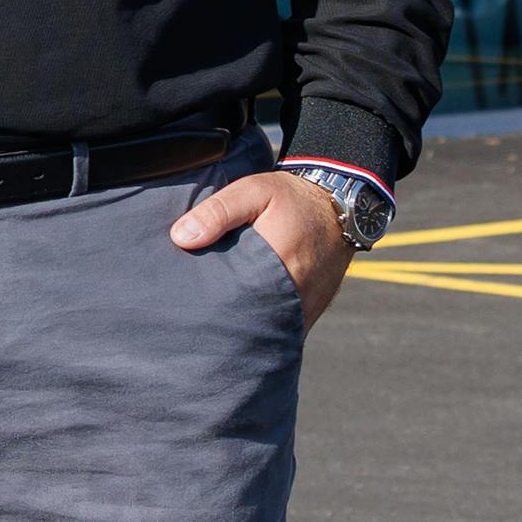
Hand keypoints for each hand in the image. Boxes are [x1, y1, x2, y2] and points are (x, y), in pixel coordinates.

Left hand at [170, 164, 360, 325]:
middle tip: (190, 319)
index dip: (207, 305)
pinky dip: (260, 326)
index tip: (184, 304)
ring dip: (241, 327)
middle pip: (247, 322)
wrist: (341, 207)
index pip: (233, 299)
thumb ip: (218, 211)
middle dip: (219, 322)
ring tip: (211, 324)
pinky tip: (238, 320)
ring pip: (264, 330)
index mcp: (277, 265)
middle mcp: (295, 296)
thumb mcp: (254, 191)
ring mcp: (304, 309)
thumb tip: (181, 237)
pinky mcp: (310, 313)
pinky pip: (280, 329)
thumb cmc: (293, 198)